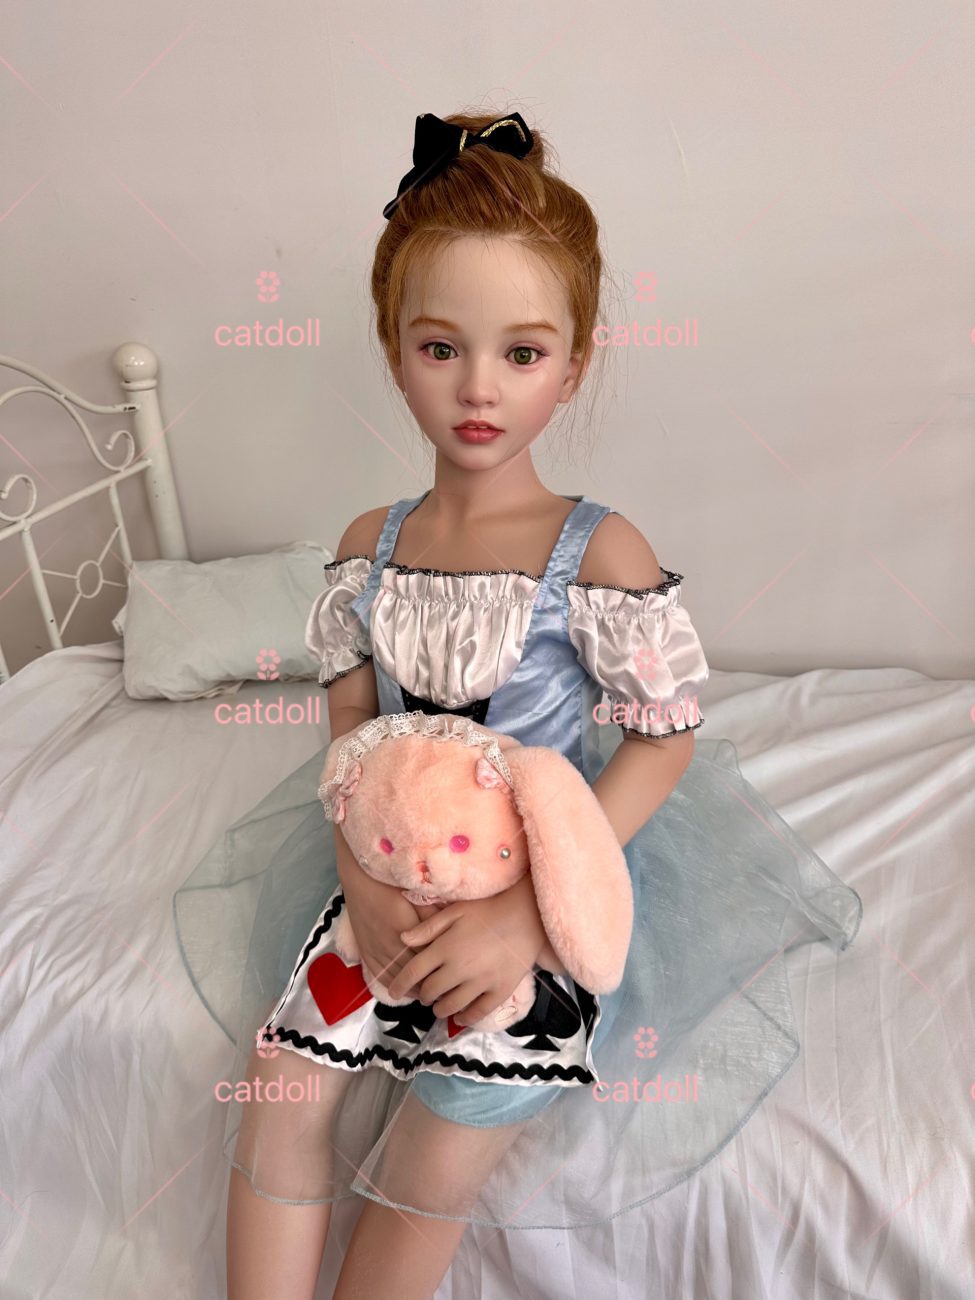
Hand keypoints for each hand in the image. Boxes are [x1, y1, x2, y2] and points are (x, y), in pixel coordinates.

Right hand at [335, 831, 438, 994]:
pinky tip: (405, 991)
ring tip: (430, 995)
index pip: (427, 960)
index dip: (441, 970)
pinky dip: (394, 986)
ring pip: (396, 979)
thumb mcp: (416, 895)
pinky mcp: (365, 951)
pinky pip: (379, 977)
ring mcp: (375, 950)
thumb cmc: (389, 883)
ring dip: (413, 989)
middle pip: (413, 974)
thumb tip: (454, 929)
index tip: (455, 977)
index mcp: (405, 931)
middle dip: (430, 985)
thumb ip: (434, 914)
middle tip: (447, 991)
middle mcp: (389, 945)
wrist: (358, 878)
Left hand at [386, 871, 548, 1022]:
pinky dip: (465, 1018)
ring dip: (440, 1009)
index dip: (400, 984)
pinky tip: (460, 1017)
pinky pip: (478, 1012)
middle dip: (423, 995)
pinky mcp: (499, 991)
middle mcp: (459, 969)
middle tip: (424, 994)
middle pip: (430, 991)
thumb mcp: (455, 911)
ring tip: (439, 1006)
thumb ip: (428, 928)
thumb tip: (402, 939)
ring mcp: (480, 982)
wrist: (525, 915)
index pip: (413, 972)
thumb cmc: (487, 910)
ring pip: (451, 1006)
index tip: (394, 992)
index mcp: (445, 948)